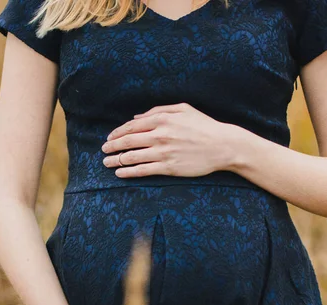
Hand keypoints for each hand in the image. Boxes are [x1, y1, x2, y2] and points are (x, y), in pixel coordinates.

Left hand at [101, 102, 231, 177]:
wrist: (222, 145)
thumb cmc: (204, 126)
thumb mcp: (183, 109)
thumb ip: (158, 110)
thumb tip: (137, 117)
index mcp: (162, 119)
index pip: (132, 126)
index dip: (118, 133)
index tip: (110, 138)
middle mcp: (160, 135)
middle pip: (128, 141)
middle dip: (113, 146)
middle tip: (104, 150)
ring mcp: (164, 152)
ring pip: (132, 156)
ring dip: (116, 160)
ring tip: (107, 163)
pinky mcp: (169, 167)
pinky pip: (143, 170)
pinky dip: (129, 172)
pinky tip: (120, 173)